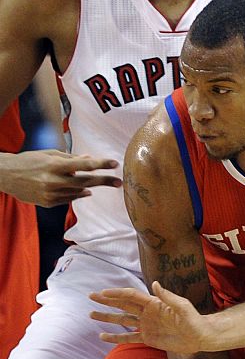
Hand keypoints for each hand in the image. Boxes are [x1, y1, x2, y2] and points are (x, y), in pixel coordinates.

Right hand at [0, 150, 120, 206]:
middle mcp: (54, 180)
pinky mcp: (49, 203)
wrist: (5, 176)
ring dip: (89, 187)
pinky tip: (82, 191)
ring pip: (79, 192)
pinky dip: (77, 194)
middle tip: (119, 182)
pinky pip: (69, 199)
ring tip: (98, 182)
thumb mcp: (48, 155)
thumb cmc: (28, 161)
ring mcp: (52, 193)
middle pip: (86, 182)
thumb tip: (89, 159)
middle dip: (104, 181)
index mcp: (55, 165)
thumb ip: (70, 158)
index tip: (114, 163)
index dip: (101, 164)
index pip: (83, 165)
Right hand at [90, 281, 206, 353]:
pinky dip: (115, 338)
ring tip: (91, 315)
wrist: (200, 337)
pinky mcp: (148, 339)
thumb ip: (168, 296)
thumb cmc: (193, 319)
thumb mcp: (182, 306)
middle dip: (107, 301)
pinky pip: (128, 338)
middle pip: (123, 305)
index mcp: (154, 303)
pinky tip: (103, 337)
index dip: (117, 293)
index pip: (131, 296)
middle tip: (91, 296)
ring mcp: (146, 326)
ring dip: (107, 317)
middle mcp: (147, 313)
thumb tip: (154, 283)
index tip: (103, 293)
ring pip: (122, 321)